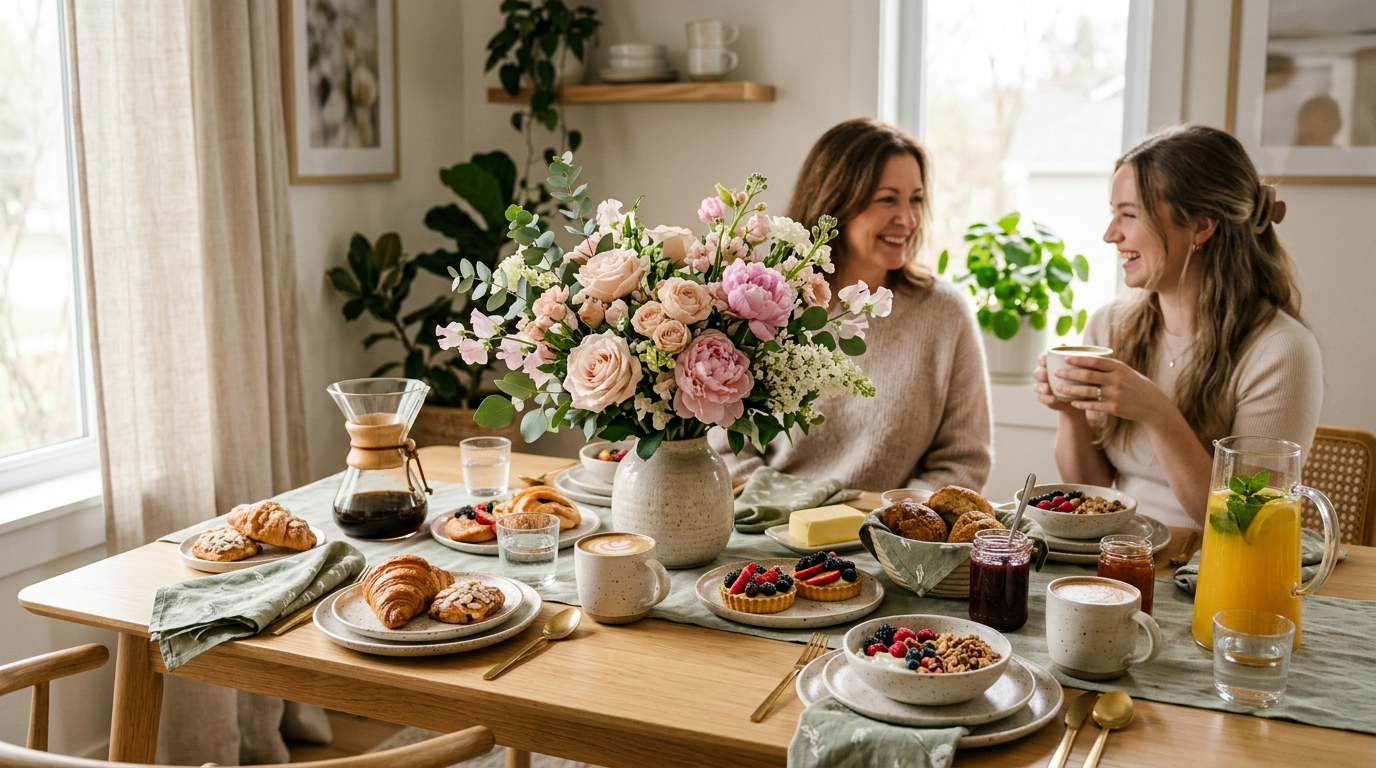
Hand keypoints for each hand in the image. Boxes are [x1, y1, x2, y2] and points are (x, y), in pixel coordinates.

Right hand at [1032, 353, 1078, 412]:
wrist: (1081, 395)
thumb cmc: (1079, 376)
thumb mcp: (1078, 365)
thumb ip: (1071, 355)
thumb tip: (1063, 343)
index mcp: (1049, 364)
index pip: (1041, 359)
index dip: (1042, 360)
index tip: (1047, 360)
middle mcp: (1042, 374)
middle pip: (1037, 373)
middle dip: (1042, 374)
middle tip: (1050, 375)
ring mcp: (1042, 387)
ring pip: (1037, 386)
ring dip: (1043, 387)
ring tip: (1050, 389)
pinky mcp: (1045, 399)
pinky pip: (1043, 399)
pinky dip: (1049, 399)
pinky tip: (1055, 399)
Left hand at [1051, 355, 1175, 425]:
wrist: (1152, 405)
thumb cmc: (1136, 385)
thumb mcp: (1126, 372)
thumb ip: (1109, 367)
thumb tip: (1087, 358)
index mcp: (1119, 368)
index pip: (1095, 361)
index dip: (1079, 359)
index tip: (1065, 358)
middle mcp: (1117, 380)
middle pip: (1088, 376)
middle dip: (1069, 374)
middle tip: (1055, 372)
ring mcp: (1115, 394)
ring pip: (1088, 391)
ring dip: (1071, 389)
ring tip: (1058, 387)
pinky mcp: (1115, 408)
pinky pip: (1094, 405)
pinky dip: (1081, 403)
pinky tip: (1071, 402)